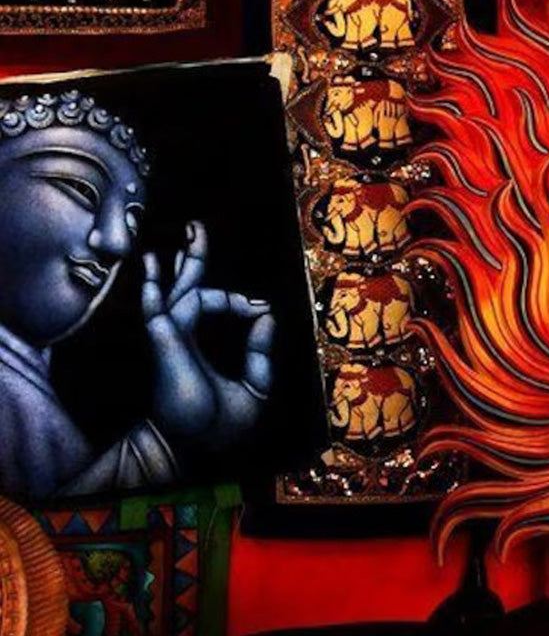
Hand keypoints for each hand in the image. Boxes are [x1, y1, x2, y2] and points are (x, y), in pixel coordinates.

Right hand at [142, 221, 274, 445]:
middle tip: (196, 228)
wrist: (197, 447)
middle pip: (189, 286)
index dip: (238, 299)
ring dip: (181, 265)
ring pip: (179, 290)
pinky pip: (160, 308)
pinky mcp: (165, 341)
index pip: (216, 303)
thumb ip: (262, 353)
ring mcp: (172, 335)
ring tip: (186, 236)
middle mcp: (185, 333)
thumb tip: (267, 315)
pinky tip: (154, 269)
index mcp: (203, 341)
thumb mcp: (257, 386)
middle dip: (194, 257)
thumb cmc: (222, 424)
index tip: (260, 309)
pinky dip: (156, 287)